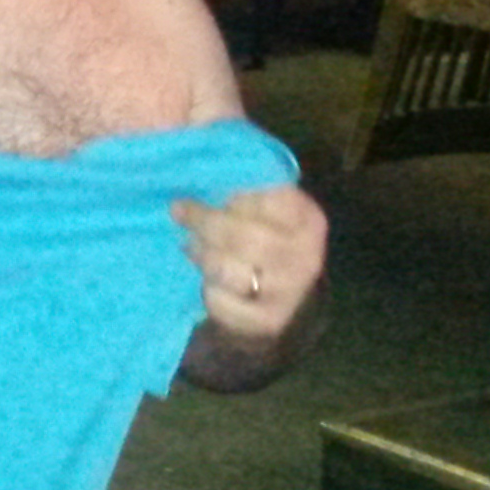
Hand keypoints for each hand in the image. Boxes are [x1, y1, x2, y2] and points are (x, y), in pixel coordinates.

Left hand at [172, 184, 329, 387]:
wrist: (281, 302)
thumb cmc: (264, 242)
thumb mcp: (265, 211)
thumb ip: (245, 191)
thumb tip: (202, 168)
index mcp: (309, 219)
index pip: (265, 198)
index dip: (228, 195)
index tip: (201, 192)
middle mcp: (307, 255)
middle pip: (242, 234)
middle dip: (204, 223)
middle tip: (179, 213)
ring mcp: (291, 292)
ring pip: (229, 269)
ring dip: (203, 256)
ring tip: (191, 247)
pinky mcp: (270, 321)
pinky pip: (223, 302)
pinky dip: (209, 292)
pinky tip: (208, 283)